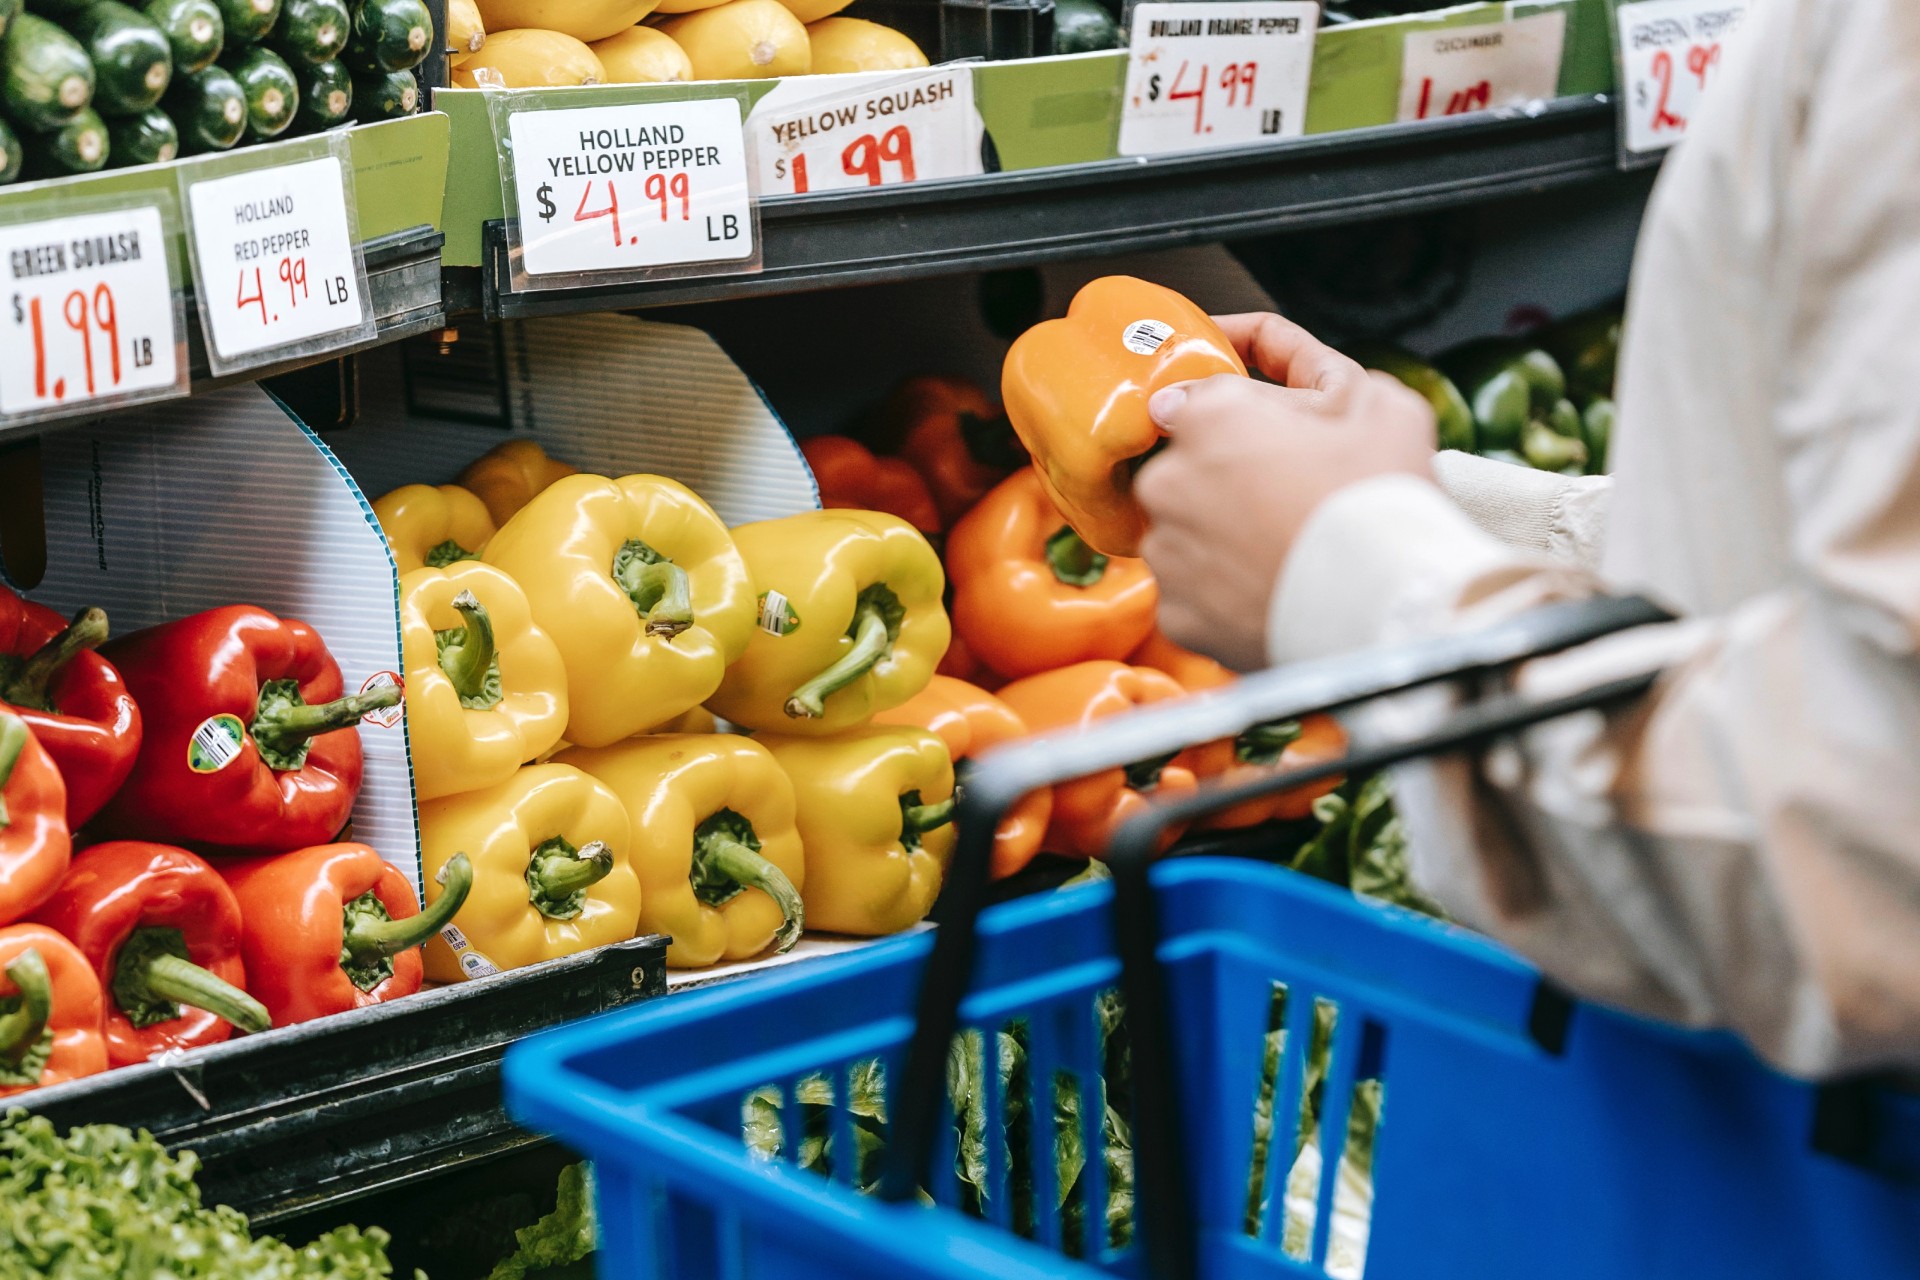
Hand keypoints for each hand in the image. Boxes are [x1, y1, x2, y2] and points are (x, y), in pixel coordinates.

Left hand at [1135, 312, 1437, 670]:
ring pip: (1185, 532)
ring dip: (1222, 534)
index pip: (1196, 401)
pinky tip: (1269, 589)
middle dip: (1228, 477)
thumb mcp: (1376, 402)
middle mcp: (1168, 481)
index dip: (1239, 416)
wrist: (1386, 611)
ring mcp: (1167, 552)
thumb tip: (1280, 384)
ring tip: (1283, 549)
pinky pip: (1191, 591)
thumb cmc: (1383, 500)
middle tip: (1288, 497)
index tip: (1266, 433)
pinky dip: (1221, 591)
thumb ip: (1316, 372)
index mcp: (1208, 418)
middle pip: (1187, 469)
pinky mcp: (1175, 613)